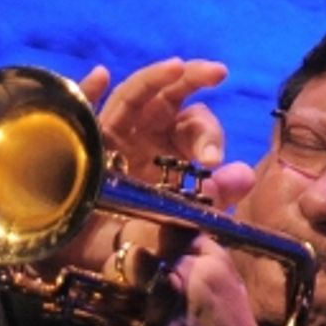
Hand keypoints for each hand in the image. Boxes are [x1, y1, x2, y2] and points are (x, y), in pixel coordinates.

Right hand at [43, 61, 256, 300]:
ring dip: (152, 79)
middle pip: (167, 97)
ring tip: (177, 67)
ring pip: (130, 97)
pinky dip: (87, 92)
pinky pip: (82, 114)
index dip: (207, 136)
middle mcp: (142, 131)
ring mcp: (110, 133)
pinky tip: (100, 75)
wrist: (99, 257)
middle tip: (217, 72)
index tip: (213, 161)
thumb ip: (214, 196)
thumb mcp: (184, 216)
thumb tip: (246, 175)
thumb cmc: (141, 232)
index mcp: (169, 143)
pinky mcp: (79, 144)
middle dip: (191, 79)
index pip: (193, 123)